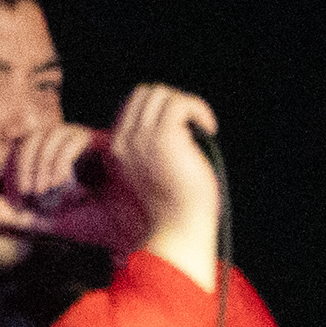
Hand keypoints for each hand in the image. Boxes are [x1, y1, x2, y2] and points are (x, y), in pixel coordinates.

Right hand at [111, 84, 218, 290]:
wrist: (177, 233)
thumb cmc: (173, 211)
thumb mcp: (154, 174)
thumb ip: (153, 148)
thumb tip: (180, 120)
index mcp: (116, 151)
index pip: (133, 105)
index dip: (161, 111)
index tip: (182, 131)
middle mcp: (124, 142)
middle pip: (145, 93)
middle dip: (172, 103)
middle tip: (191, 128)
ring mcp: (141, 139)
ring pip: (161, 94)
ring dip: (186, 105)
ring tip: (199, 129)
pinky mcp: (163, 139)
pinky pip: (180, 103)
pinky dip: (199, 110)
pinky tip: (209, 129)